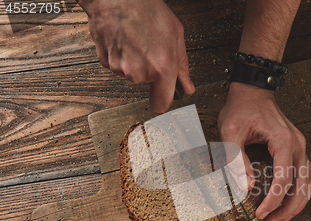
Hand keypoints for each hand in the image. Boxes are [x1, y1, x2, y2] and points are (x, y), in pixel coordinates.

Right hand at [79, 0, 194, 111]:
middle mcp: (139, 72)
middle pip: (146, 85)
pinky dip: (121, 56)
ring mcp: (120, 68)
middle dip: (150, 71)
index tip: (163, 95)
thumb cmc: (147, 9)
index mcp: (161, 67)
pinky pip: (117, 66)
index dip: (163, 100)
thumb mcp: (176, 35)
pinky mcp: (105, 62)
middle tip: (150, 48)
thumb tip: (187, 86)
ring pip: (131, 75)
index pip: (161, 104)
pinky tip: (124, 40)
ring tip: (136, 40)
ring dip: (134, 62)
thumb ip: (182, 66)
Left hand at [218, 82, 310, 220]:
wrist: (253, 90)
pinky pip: (308, 174)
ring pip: (309, 182)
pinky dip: (302, 191)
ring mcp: (301, 146)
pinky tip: (291, 200)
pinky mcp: (298, 149)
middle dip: (289, 208)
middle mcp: (298, 144)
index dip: (273, 200)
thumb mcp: (230, 131)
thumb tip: (247, 186)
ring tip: (280, 218)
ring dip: (298, 202)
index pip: (284, 178)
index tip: (260, 213)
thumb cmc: (241, 108)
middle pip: (302, 185)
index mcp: (283, 140)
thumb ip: (236, 158)